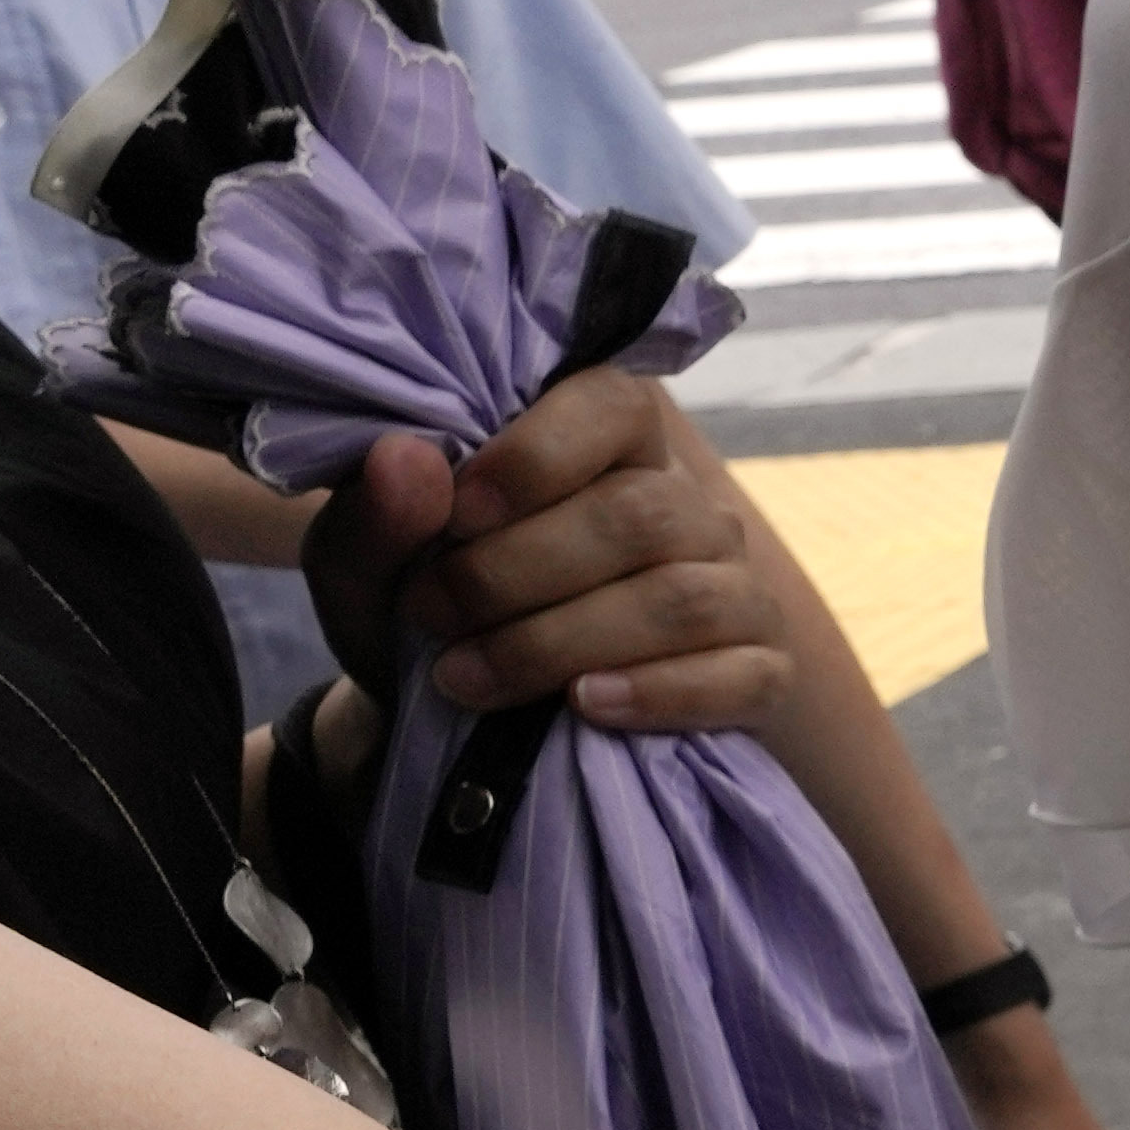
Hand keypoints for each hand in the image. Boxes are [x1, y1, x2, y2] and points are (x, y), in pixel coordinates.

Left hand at [305, 366, 793, 730]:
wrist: (457, 724)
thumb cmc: (426, 614)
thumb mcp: (369, 568)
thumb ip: (377, 515)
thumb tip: (409, 461)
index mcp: (604, 444)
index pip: (612, 405)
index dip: (539, 455)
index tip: (460, 513)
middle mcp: (685, 504)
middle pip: (641, 515)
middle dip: (519, 571)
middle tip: (431, 613)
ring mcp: (735, 587)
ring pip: (683, 598)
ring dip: (561, 641)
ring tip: (467, 676)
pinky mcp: (760, 670)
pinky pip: (745, 676)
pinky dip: (661, 694)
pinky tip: (584, 706)